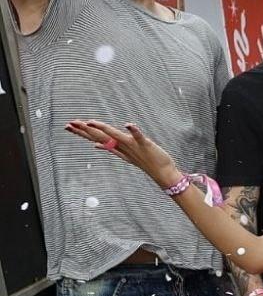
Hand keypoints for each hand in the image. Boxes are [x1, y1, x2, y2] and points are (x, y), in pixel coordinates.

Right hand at [65, 119, 180, 186]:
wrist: (162, 173)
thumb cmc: (146, 162)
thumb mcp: (125, 155)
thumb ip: (111, 148)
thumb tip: (96, 145)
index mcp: (116, 147)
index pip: (95, 138)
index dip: (82, 132)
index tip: (68, 126)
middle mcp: (122, 147)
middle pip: (100, 136)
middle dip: (85, 130)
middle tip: (70, 123)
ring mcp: (132, 146)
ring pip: (115, 136)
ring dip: (103, 129)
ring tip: (91, 122)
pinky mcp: (145, 145)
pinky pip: (138, 136)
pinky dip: (134, 131)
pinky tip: (128, 124)